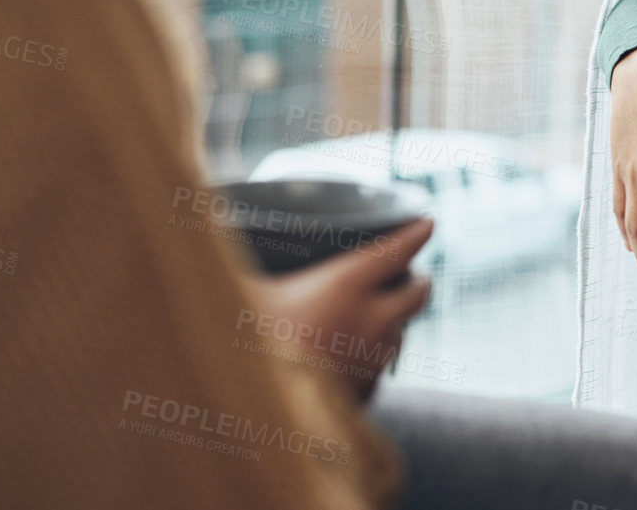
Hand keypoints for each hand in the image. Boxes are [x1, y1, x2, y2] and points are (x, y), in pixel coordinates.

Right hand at [242, 216, 434, 403]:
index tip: (427, 222)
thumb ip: (233, 259)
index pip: (398, 250)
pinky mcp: (366, 392)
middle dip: (416, 280)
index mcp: (347, 285)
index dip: (416, 232)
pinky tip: (357, 354)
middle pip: (418, 293)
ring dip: (395, 320)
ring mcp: (373, 359)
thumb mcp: (238, 294)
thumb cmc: (243, 348)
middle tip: (408, 274)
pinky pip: (381, 368)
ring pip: (402, 331)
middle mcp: (371, 320)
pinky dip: (375, 356)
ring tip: (378, 314)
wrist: (254, 418)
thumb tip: (209, 218)